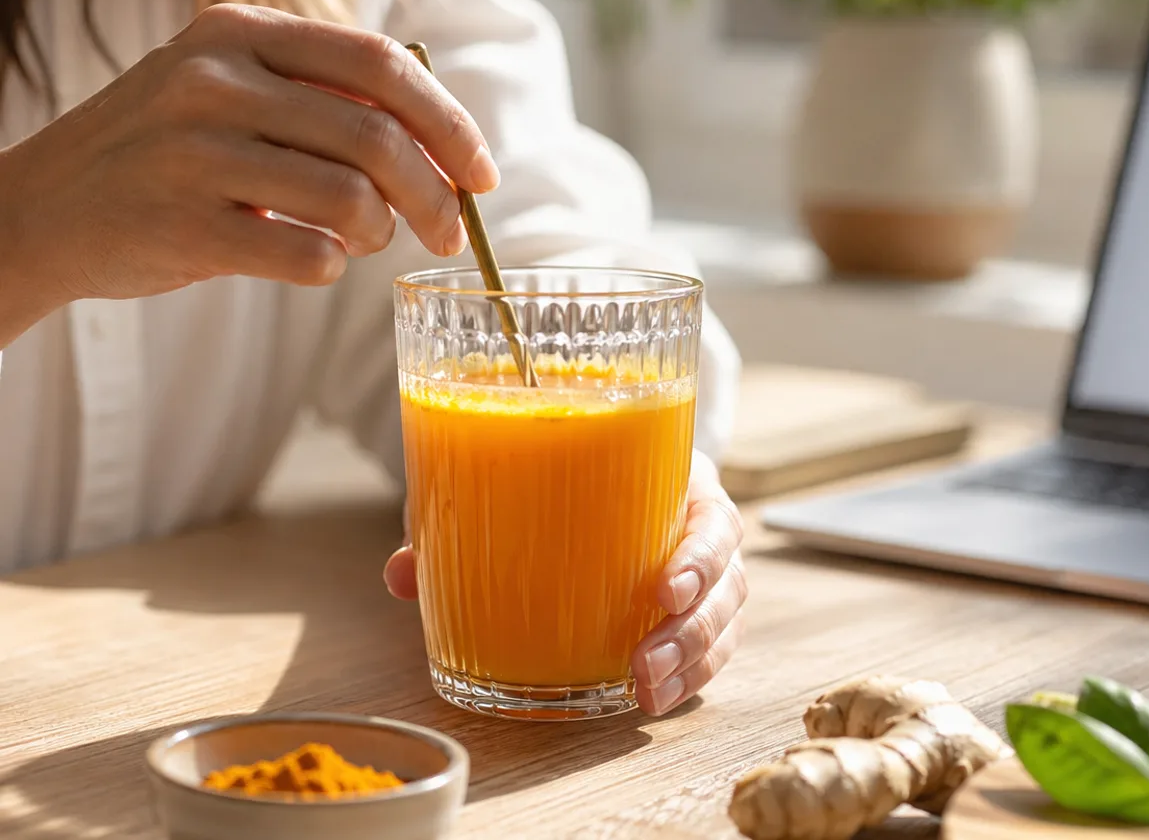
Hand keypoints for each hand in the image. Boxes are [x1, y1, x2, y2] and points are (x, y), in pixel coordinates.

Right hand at [0, 4, 494, 343]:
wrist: (45, 210)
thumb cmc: (171, 155)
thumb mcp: (234, 94)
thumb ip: (325, 101)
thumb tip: (445, 144)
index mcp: (241, 33)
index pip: (383, 64)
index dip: (449, 124)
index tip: (481, 174)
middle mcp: (213, 80)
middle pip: (378, 138)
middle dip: (435, 196)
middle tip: (448, 232)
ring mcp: (192, 151)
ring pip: (351, 199)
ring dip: (379, 234)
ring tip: (361, 240)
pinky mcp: (181, 225)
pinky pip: (308, 255)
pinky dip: (332, 268)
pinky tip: (312, 259)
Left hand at [384, 450, 748, 715]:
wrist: (597, 467)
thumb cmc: (565, 473)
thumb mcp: (520, 481)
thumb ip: (466, 519)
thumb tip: (402, 575)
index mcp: (680, 481)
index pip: (713, 517)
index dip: (701, 556)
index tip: (662, 589)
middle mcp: (703, 527)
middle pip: (729, 582)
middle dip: (693, 630)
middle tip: (642, 664)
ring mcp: (708, 574)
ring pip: (726, 623)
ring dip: (693, 664)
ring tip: (647, 693)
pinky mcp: (697, 611)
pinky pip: (713, 649)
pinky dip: (690, 678)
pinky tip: (656, 699)